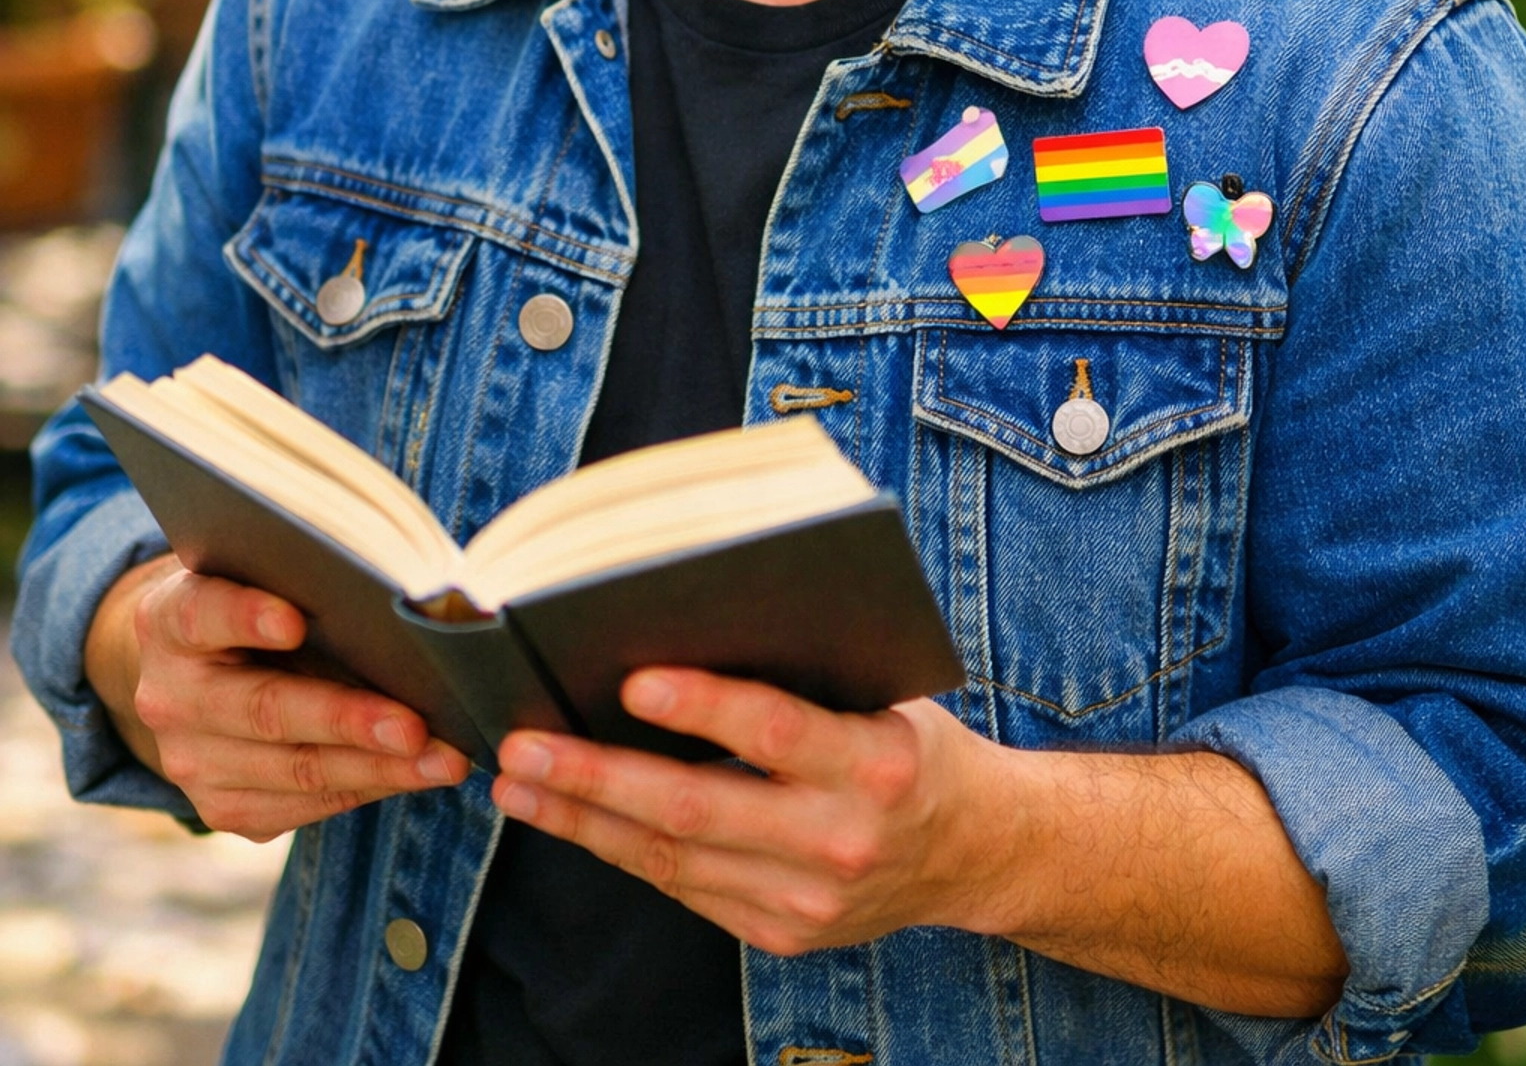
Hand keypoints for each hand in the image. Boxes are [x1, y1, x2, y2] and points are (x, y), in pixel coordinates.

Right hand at [86, 556, 470, 841]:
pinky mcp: (220, 808)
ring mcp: (189, 762)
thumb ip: (307, 585)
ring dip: (377, 768)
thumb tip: (409, 611)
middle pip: (264, 709)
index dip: (246, 616)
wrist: (194, 672)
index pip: (203, 614)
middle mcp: (170, 697)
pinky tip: (416, 774)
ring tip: (442, 761)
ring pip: (293, 771)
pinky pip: (302, 807)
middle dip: (346, 720)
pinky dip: (367, 788)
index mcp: (170, 621)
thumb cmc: (257, 603)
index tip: (295, 621)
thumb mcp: (263, 578)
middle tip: (415, 726)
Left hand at [491, 668, 987, 955]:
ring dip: (584, 820)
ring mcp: (807, 901)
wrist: (975, 852)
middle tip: (525, 746)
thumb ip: (802, 675)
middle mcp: (840, 841)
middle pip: (697, 809)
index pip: (777, 730)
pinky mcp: (780, 933)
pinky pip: (684, 887)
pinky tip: (573, 817)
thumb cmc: (913, 743)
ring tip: (518, 782)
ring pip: (672, 859)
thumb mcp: (884, 693)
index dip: (703, 705)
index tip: (632, 680)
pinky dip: (621, 849)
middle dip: (598, 777)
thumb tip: (681, 623)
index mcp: (874, 763)